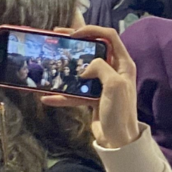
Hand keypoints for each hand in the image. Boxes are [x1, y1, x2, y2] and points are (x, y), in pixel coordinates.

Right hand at [41, 27, 138, 147]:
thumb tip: (85, 68)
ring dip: (65, 67)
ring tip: (49, 61)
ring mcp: (102, 84)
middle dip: (74, 43)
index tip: (74, 34)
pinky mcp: (92, 98)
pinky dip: (62, 95)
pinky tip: (47, 97)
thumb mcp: (114, 85)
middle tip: (56, 36)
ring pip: (80, 70)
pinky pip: (74, 92)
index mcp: (123, 64)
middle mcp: (114, 70)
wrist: (118, 140)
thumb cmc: (120, 112)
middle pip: (92, 49)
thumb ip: (100, 67)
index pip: (109, 36)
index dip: (92, 30)